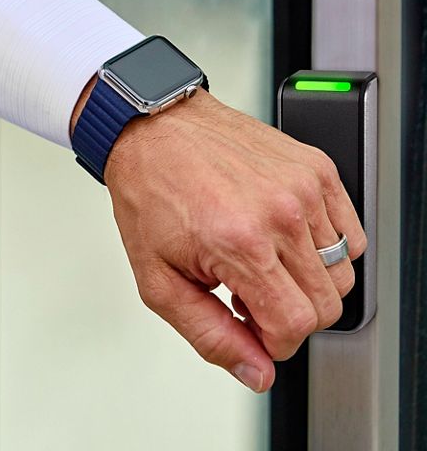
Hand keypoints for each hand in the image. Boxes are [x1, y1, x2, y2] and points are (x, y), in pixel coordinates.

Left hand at [72, 84, 365, 391]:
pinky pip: (350, 233)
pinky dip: (323, 248)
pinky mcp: (317, 168)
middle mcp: (282, 213)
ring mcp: (305, 187)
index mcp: (241, 243)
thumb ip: (209, 334)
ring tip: (259, 262)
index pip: (295, 326)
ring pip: (343, 272)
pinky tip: (280, 239)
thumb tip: (255, 372)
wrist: (155, 129)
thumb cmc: (150, 193)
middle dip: (287, 314)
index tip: (247, 324)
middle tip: (246, 292)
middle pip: (326, 305)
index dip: (270, 341)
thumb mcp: (158, 279)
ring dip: (304, 282)